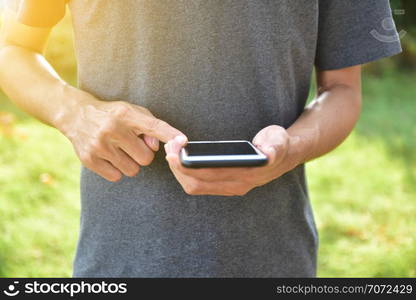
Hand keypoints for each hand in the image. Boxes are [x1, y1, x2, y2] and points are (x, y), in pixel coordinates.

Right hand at [59, 98, 185, 181]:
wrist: (75, 115)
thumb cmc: (112, 115)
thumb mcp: (131, 111)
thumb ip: (150, 125)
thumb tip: (157, 146)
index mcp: (126, 114)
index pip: (153, 126)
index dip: (170, 135)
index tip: (183, 141)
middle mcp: (112, 129)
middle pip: (146, 158)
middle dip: (143, 154)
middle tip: (132, 145)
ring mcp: (99, 146)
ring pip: (132, 170)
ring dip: (130, 163)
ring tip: (120, 150)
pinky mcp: (89, 159)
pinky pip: (116, 176)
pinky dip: (117, 170)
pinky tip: (110, 157)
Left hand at [164, 125, 297, 195]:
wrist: (284, 156)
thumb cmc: (277, 144)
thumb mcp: (279, 141)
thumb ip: (275, 147)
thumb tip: (269, 153)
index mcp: (247, 175)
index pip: (211, 175)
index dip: (189, 166)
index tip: (175, 153)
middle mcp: (237, 186)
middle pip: (197, 184)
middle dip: (178, 168)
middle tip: (168, 148)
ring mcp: (230, 188)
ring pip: (195, 186)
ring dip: (180, 171)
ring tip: (171, 151)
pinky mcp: (224, 186)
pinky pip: (199, 185)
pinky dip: (186, 173)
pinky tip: (180, 159)